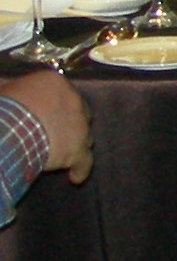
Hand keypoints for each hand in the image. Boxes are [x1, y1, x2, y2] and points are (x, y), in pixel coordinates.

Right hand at [0, 69, 91, 184]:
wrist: (9, 130)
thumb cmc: (4, 107)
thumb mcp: (2, 90)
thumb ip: (7, 86)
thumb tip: (4, 84)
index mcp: (55, 83)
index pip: (60, 92)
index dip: (53, 104)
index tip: (44, 112)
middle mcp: (74, 101)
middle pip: (78, 112)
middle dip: (69, 122)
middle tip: (55, 132)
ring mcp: (80, 126)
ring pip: (84, 135)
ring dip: (75, 143)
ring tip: (62, 153)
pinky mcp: (78, 150)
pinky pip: (84, 162)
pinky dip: (80, 170)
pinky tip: (75, 177)